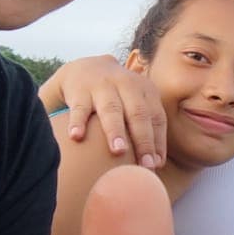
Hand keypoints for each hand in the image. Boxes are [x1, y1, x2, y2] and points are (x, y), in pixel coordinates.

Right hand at [38, 56, 166, 168]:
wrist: (86, 68)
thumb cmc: (119, 97)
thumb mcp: (136, 104)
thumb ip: (148, 129)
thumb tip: (157, 165)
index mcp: (146, 90)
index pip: (156, 118)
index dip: (157, 142)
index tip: (155, 166)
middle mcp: (127, 85)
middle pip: (138, 114)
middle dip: (143, 140)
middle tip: (145, 165)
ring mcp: (103, 86)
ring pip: (111, 110)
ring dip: (115, 131)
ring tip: (118, 151)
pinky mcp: (79, 90)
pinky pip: (79, 108)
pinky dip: (77, 123)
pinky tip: (76, 137)